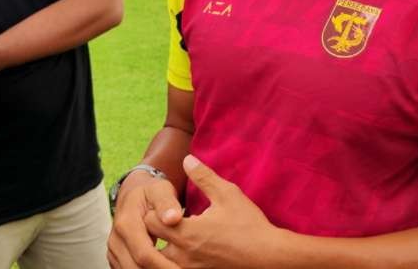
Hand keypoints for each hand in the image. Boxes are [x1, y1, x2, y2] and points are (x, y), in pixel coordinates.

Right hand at [108, 171, 182, 268]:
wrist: (134, 193)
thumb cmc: (152, 191)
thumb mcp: (161, 190)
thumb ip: (167, 203)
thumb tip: (172, 219)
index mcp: (126, 223)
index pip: (144, 254)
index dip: (163, 266)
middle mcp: (116, 239)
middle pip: (135, 268)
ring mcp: (114, 249)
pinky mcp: (117, 257)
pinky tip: (163, 268)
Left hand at [146, 155, 284, 268]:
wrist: (268, 257)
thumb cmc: (248, 225)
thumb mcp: (227, 194)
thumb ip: (204, 176)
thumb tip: (186, 159)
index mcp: (187, 232)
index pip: (149, 221)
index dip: (155, 210)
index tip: (167, 204)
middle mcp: (183, 255)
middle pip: (150, 242)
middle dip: (155, 229)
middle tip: (167, 218)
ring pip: (160, 258)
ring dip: (163, 245)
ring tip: (173, 234)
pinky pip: (173, 267)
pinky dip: (174, 257)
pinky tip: (188, 246)